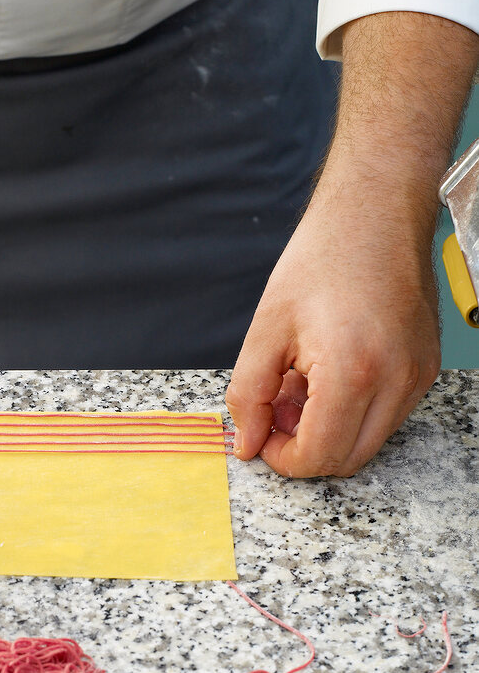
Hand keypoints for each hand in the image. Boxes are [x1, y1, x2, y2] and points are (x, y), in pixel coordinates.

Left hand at [226, 179, 439, 476]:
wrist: (375, 211)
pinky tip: (328, 374)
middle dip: (304, 448)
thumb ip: (249, 395)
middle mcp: (396, 380)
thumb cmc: (322, 258)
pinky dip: (353, 412)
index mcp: (352, 372)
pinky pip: (386, 417)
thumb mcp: (266, 328)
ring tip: (302, 383)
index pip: (317, 456)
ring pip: (367, 443)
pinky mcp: (425, 369)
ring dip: (328, 431)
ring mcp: (417, 377)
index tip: (261, 435)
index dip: (281, 458)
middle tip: (278, 408)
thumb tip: (247, 444)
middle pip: (346, 461)